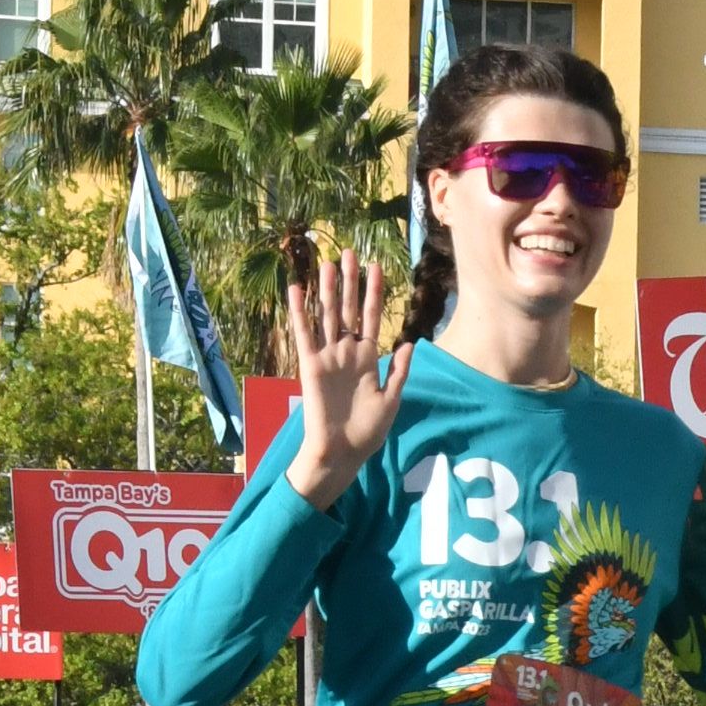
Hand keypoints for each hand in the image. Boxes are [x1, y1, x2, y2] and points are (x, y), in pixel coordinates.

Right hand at [284, 252, 414, 509]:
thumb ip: (399, 371)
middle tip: (350, 253)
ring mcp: (328, 357)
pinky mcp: (311, 366)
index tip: (378, 267)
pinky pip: (304, 334)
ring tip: (327, 263)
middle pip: (348, 309)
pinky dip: (299, 312)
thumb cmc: (368, 431)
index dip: (374, 293)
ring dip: (326, 289)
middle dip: (350, 282)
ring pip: (327, 315)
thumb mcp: (391, 399)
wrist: (343, 452)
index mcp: (368, 358)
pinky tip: (296, 289)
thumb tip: (408, 342)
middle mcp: (347, 352)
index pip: (371, 317)